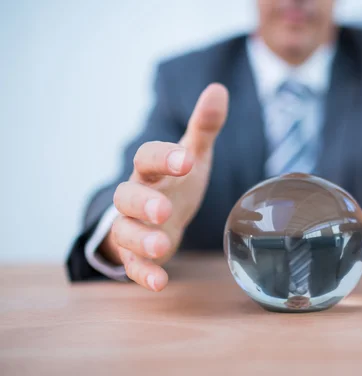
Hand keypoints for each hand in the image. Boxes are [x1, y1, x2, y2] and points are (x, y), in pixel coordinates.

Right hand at [100, 84, 228, 290]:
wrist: (159, 218)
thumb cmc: (176, 183)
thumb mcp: (192, 156)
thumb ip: (203, 128)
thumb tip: (219, 89)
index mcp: (151, 171)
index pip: (147, 158)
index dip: (163, 157)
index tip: (186, 159)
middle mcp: (136, 197)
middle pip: (126, 196)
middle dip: (143, 203)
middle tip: (164, 210)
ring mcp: (133, 227)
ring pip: (125, 232)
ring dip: (141, 240)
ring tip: (163, 247)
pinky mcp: (136, 255)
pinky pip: (133, 265)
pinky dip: (143, 273)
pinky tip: (160, 282)